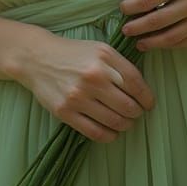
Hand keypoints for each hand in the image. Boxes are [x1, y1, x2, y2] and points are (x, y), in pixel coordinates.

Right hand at [18, 34, 155, 142]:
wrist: (38, 58)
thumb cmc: (74, 53)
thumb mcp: (99, 49)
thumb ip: (120, 65)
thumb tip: (142, 89)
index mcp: (104, 57)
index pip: (135, 83)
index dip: (147, 97)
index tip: (149, 104)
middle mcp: (93, 77)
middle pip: (128, 105)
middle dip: (137, 113)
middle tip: (136, 113)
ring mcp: (78, 96)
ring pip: (114, 121)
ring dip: (125, 125)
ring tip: (125, 122)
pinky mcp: (65, 112)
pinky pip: (95, 132)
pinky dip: (109, 136)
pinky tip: (112, 132)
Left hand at [119, 0, 186, 50]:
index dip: (131, 5)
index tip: (122, 7)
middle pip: (156, 20)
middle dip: (135, 25)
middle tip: (124, 27)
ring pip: (169, 36)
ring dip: (149, 40)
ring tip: (136, 39)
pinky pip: (185, 42)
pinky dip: (168, 45)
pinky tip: (157, 43)